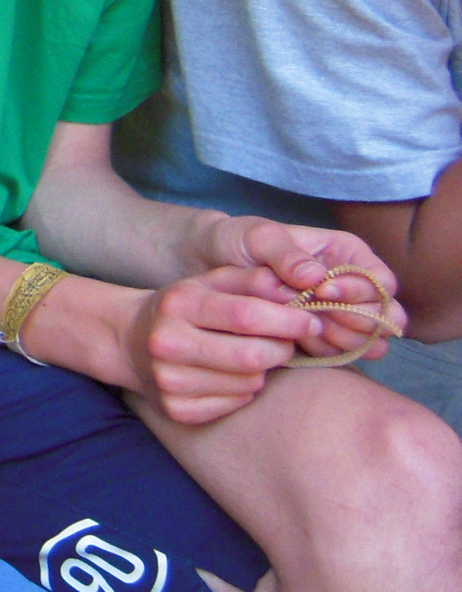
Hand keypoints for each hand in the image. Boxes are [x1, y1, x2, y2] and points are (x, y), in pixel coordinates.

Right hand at [125, 264, 328, 423]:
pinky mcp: (176, 410)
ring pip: (248, 383)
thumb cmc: (183, 307)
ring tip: (249, 355)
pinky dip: (244, 390)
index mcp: (177, 304)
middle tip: (285, 342)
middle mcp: (167, 343)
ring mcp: (169, 381)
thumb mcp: (210, 282)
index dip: (287, 321)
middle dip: (281, 349)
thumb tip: (301, 288)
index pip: (245, 315)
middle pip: (251, 356)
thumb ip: (254, 281)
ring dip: (262, 370)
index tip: (311, 322)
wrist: (129, 340)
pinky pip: (235, 403)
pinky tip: (230, 375)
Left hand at [204, 216, 402, 360]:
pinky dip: (324, 352)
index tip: (322, 291)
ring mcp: (339, 314)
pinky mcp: (321, 337)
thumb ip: (286, 254)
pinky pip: (341, 354)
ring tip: (302, 328)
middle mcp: (351, 286)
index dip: (360, 292)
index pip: (381, 282)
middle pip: (383, 317)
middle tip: (314, 317)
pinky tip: (296, 342)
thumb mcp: (256, 237)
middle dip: (353, 321)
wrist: (208, 264)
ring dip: (339, 341)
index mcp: (346, 253)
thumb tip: (316, 277)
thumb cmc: (235, 241)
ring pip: (367, 341)